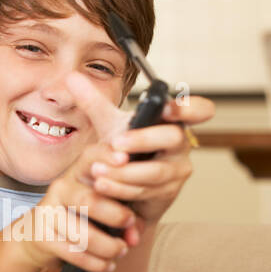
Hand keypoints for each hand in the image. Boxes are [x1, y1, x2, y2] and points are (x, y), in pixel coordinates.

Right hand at [10, 130, 142, 271]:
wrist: (36, 236)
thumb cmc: (79, 217)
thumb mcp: (101, 207)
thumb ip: (125, 216)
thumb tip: (135, 237)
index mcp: (77, 173)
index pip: (90, 157)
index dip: (107, 156)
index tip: (125, 160)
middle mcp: (60, 188)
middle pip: (88, 200)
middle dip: (114, 214)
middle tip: (130, 223)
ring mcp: (49, 213)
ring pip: (82, 234)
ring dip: (108, 246)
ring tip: (122, 251)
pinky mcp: (43, 237)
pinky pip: (74, 253)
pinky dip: (96, 263)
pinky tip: (108, 265)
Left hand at [70, 74, 214, 223]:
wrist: (120, 187)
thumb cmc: (122, 150)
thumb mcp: (107, 124)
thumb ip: (92, 101)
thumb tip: (71, 77)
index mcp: (172, 121)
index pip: (199, 110)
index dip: (189, 108)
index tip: (167, 108)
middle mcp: (181, 144)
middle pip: (173, 138)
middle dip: (143, 140)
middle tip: (116, 143)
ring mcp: (177, 170)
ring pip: (156, 171)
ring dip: (125, 171)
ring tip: (97, 169)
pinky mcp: (168, 193)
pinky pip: (146, 190)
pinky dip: (121, 188)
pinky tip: (102, 185)